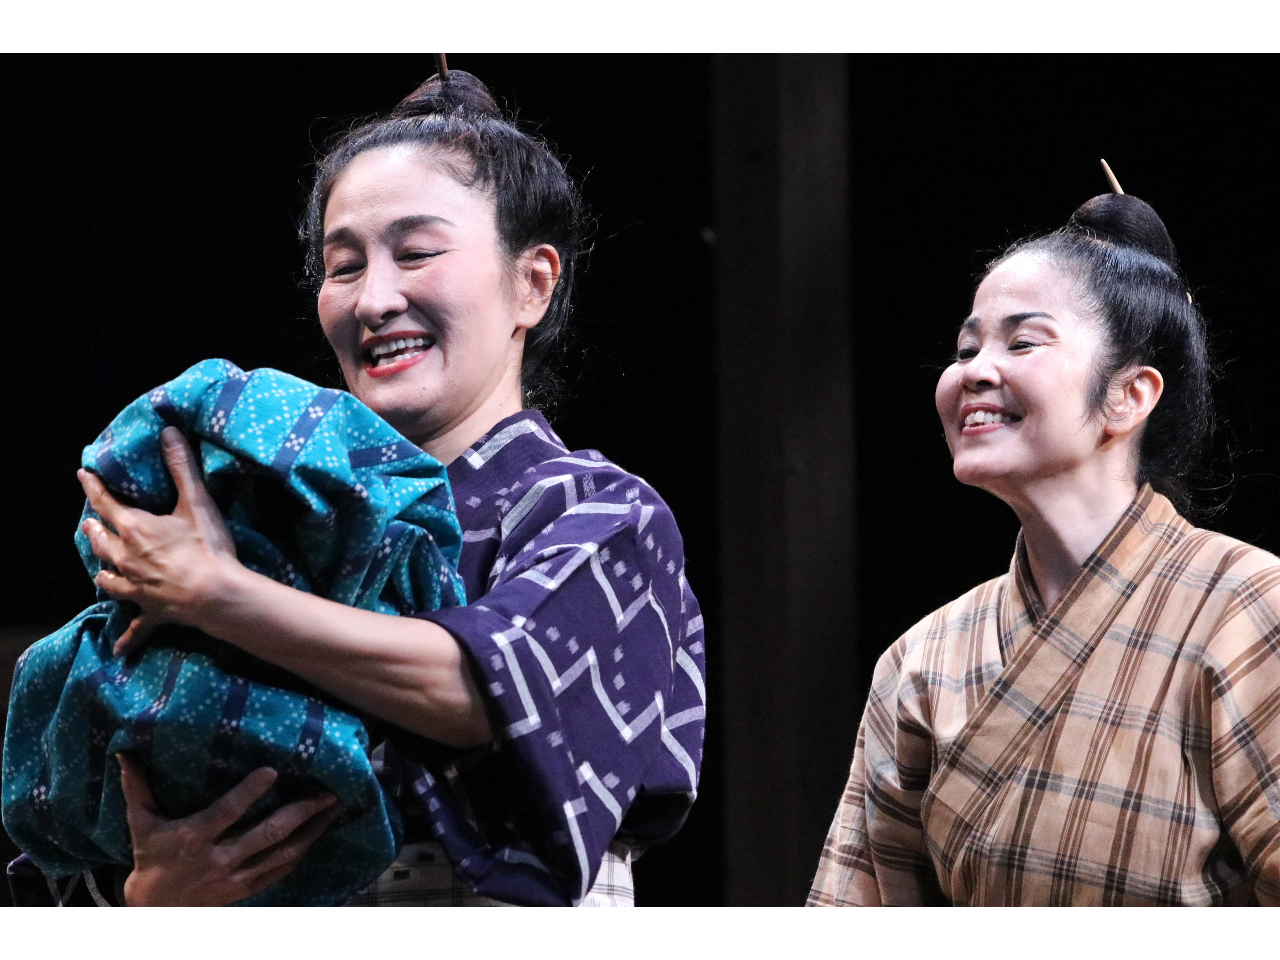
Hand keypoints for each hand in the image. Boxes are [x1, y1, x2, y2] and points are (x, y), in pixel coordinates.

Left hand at [78, 427, 238, 654]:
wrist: (215, 595)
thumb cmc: (206, 547)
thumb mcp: (196, 502)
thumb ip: (181, 467)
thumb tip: (169, 432)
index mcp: (134, 529)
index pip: (106, 503)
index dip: (93, 487)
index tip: (83, 475)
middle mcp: (126, 558)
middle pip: (101, 542)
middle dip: (94, 530)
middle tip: (88, 524)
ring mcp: (136, 588)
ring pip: (108, 579)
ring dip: (102, 572)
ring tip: (98, 569)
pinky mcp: (150, 611)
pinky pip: (135, 627)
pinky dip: (127, 637)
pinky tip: (119, 650)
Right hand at [117, 753, 340, 906]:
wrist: (156, 908)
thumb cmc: (150, 855)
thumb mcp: (141, 821)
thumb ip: (138, 786)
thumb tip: (125, 750)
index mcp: (194, 837)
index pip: (226, 813)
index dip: (249, 792)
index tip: (272, 770)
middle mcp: (220, 858)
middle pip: (267, 833)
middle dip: (301, 811)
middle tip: (327, 791)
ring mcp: (237, 876)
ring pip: (283, 853)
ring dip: (312, 830)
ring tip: (334, 808)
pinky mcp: (248, 889)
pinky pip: (282, 869)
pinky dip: (303, 850)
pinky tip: (319, 832)